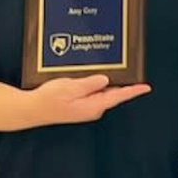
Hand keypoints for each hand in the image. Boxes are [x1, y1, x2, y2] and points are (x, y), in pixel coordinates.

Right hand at [28, 75, 150, 126]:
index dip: (133, 91)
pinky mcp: (82, 104)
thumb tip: (105, 79)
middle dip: (124, 82)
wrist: (31, 109)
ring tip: (118, 68)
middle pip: (114, 92)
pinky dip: (99, 83)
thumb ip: (89, 83)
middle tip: (133, 68)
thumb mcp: (69, 88)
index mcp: (93, 106)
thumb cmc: (47, 100)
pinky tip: (99, 75)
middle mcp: (93, 108)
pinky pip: (96, 92)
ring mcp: (87, 107)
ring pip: (105, 91)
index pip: (118, 96)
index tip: (146, 87)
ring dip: (111, 81)